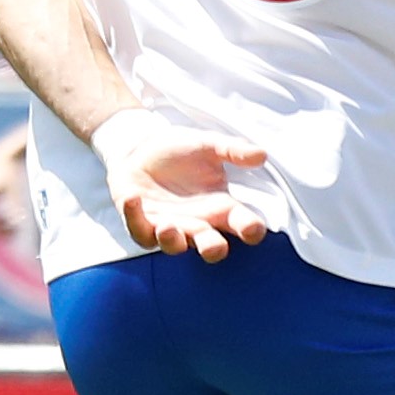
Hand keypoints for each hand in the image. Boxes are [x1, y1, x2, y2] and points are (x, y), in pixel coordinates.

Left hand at [95, 107, 271, 259]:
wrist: (141, 149)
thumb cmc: (181, 151)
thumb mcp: (208, 145)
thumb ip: (232, 150)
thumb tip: (261, 154)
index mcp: (222, 208)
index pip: (244, 225)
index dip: (251, 230)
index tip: (251, 229)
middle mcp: (199, 223)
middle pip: (211, 246)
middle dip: (213, 249)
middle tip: (214, 247)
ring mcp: (171, 227)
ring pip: (174, 246)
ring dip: (172, 241)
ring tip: (168, 226)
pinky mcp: (142, 224)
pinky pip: (139, 230)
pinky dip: (134, 217)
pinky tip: (133, 198)